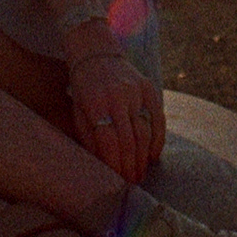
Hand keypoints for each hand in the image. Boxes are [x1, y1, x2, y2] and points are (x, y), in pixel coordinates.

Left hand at [67, 50, 165, 183]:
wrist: (95, 54)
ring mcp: (136, 91)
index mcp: (96, 103)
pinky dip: (158, 140)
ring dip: (143, 158)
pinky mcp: (149, 88)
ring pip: (145, 132)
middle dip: (130, 166)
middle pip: (128, 140)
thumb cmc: (83, 88)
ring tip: (140, 174)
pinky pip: (158, 119)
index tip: (116, 180)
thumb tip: (102, 165)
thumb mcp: (78, 111)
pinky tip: (152, 156)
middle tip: (131, 183)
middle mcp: (118, 97)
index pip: (108, 141)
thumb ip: (89, 137)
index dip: (114, 164)